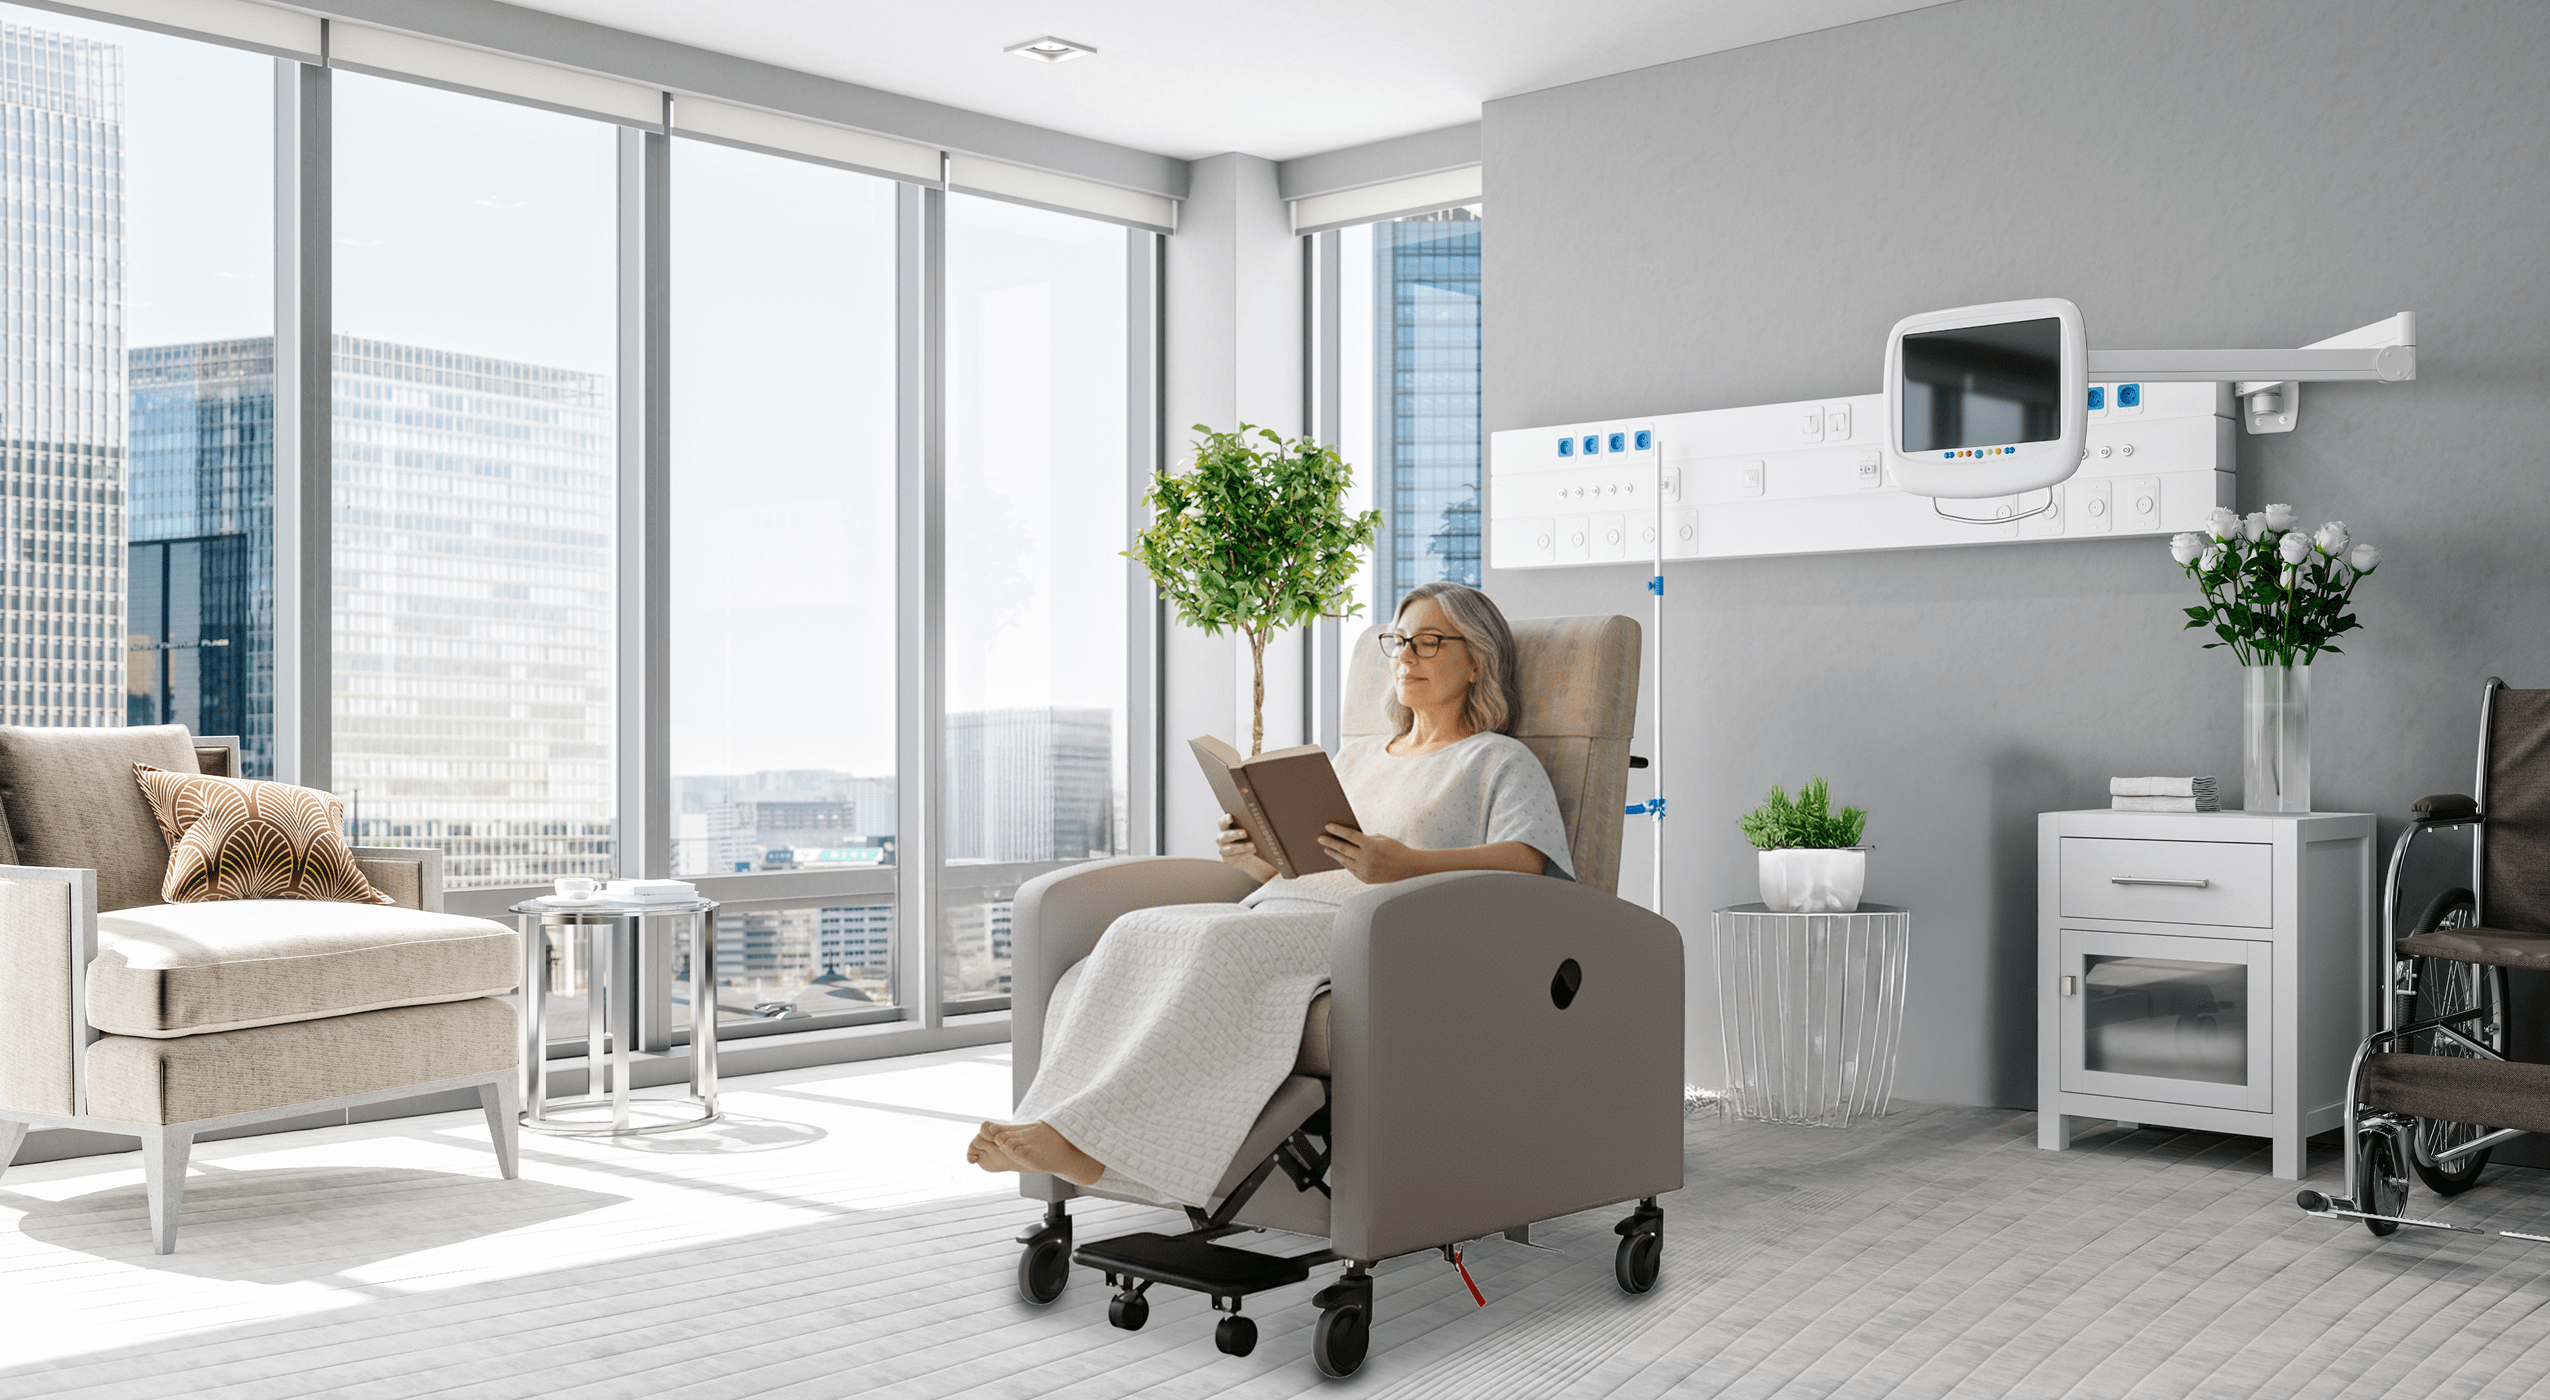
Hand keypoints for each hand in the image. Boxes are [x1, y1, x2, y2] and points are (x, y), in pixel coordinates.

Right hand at [1215, 812, 1277, 881]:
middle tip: (1245, 833)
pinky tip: (1251, 853)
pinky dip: (1244, 855)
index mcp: (1224, 827)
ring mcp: (1223, 849)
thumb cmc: (1249, 836)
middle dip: (1235, 834)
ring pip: (1230, 849)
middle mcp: (1221, 838)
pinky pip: (1234, 858)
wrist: (1249, 853)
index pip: (1222, 822)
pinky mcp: (1227, 859)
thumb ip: (1249, 824)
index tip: (1231, 817)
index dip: (1225, 819)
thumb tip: (1260, 820)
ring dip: (1242, 847)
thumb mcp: (1248, 829)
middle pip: (1226, 836)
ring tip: (1253, 846)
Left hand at [1317, 824, 1431, 883]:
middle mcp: (1367, 859)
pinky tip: (1340, 858)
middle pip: (1343, 849)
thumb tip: (1349, 838)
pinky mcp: (1366, 879)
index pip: (1349, 836)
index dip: (1337, 830)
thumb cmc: (1396, 849)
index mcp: (1371, 845)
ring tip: (1326, 849)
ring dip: (1334, 854)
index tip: (1327, 826)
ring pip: (1345, 861)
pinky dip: (1345, 863)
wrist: (1409, 868)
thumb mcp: (1382, 839)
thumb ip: (1366, 839)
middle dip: (1330, 843)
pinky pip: (1351, 870)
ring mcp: (1366, 871)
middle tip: (1320, 839)